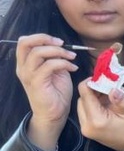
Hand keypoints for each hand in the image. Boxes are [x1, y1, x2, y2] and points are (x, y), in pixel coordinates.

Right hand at [15, 34, 78, 150]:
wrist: (54, 113)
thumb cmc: (56, 92)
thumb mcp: (55, 70)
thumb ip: (53, 58)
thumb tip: (61, 46)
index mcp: (26, 63)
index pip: (24, 41)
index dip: (41, 37)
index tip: (59, 42)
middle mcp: (23, 68)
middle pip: (25, 43)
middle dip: (45, 39)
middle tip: (62, 44)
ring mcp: (28, 75)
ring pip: (38, 53)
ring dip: (58, 52)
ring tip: (72, 57)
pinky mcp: (37, 83)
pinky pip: (49, 66)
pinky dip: (63, 63)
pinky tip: (73, 68)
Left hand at [77, 80, 123, 150]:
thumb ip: (120, 100)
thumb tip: (114, 89)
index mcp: (96, 120)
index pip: (85, 93)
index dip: (91, 82)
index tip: (102, 79)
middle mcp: (86, 124)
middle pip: (81, 98)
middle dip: (93, 90)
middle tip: (107, 88)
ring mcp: (84, 127)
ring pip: (82, 103)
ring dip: (92, 97)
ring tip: (107, 97)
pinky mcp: (85, 128)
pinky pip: (84, 110)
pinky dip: (92, 104)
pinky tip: (104, 105)